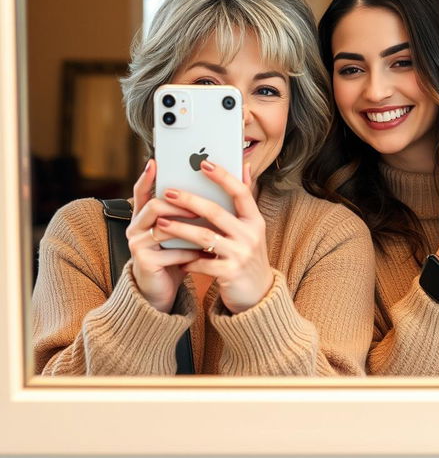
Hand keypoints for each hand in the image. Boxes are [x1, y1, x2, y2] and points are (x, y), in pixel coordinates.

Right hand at [126, 159, 200, 312]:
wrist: (163, 289)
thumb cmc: (177, 254)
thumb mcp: (183, 230)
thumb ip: (192, 210)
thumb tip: (211, 188)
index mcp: (144, 216)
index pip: (141, 191)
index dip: (147, 177)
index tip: (155, 162)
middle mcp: (136, 227)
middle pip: (154, 205)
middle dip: (180, 204)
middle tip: (201, 207)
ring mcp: (137, 244)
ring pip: (162, 227)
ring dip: (187, 227)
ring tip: (206, 227)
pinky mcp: (144, 262)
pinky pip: (169, 252)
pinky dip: (188, 251)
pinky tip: (204, 252)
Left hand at [156, 161, 273, 313]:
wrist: (258, 293)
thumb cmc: (247, 254)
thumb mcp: (251, 227)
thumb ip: (245, 200)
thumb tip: (245, 165)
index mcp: (255, 220)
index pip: (241, 192)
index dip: (223, 177)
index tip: (204, 163)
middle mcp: (251, 235)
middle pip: (216, 212)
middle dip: (189, 200)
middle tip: (168, 192)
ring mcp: (241, 254)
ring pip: (204, 237)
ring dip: (180, 229)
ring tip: (161, 222)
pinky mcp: (230, 273)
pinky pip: (202, 263)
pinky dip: (186, 260)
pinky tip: (175, 257)